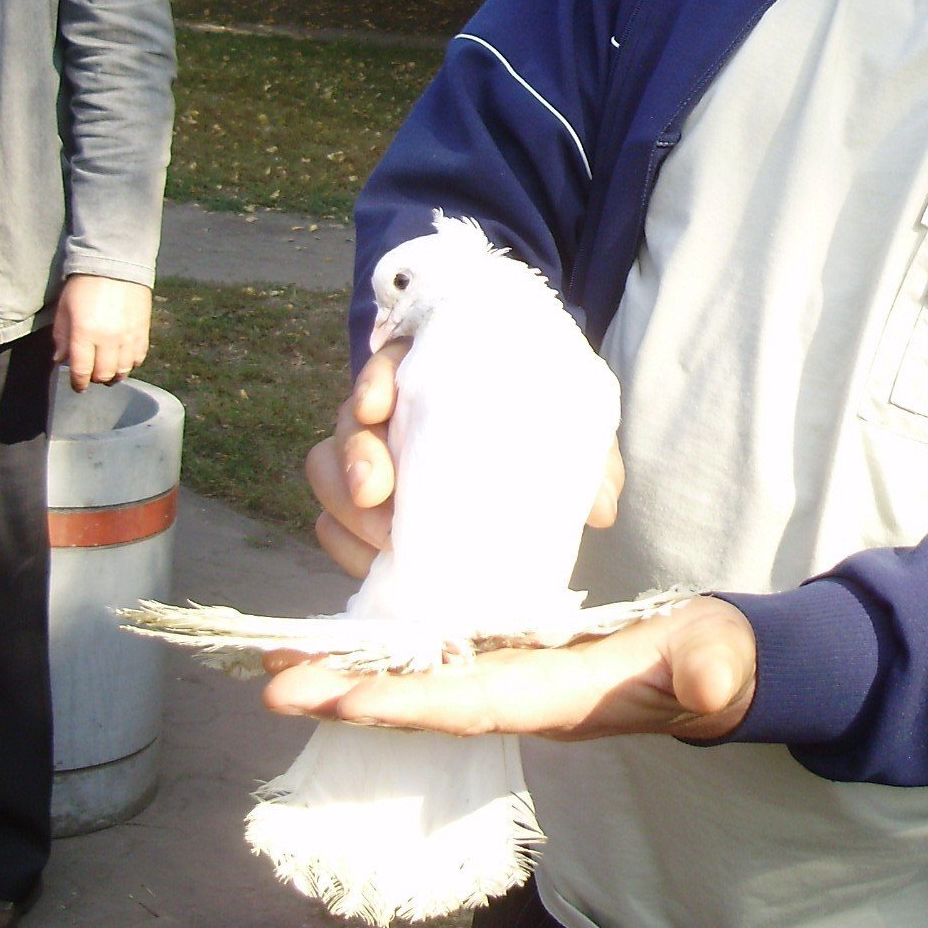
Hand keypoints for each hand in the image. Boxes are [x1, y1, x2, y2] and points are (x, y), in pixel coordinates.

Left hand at [52, 276, 151, 391]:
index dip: (78, 383)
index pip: (81, 371)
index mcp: (84, 333)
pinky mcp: (144, 331)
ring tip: (109, 371)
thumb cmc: (84, 286)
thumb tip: (61, 360)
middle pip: (104, 375)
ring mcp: (128, 336)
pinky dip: (131, 364)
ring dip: (114, 375)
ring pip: (123, 370)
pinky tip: (123, 360)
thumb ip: (61, 337)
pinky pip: (139, 357)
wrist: (116, 265)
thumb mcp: (64, 310)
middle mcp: (108, 339)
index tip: (77, 385)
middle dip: (95, 379)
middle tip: (91, 375)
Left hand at [263, 594, 756, 743]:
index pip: (473, 704)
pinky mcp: (508, 662)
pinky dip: (384, 657)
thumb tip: (707, 682)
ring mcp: (510, 685)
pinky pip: (433, 664)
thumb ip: (709, 669)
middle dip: (350, 695)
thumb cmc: (714, 660)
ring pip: (418, 684)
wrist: (715, 670)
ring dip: (351, 677)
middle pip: (423, 703)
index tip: (345, 698)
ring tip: (281, 663)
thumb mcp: (717, 657)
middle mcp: (520, 701)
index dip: (409, 702)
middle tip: (273, 684)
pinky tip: (341, 645)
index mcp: (559, 700)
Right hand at [305, 344, 627, 579]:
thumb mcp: (570, 431)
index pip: (388, 362)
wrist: (524, 454)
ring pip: (327, 471)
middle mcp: (391, 412)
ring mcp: (369, 458)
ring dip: (345, 508)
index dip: (373, 380)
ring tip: (384, 540)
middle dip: (353, 456)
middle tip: (375, 490)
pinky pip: (330, 521)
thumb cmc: (540, 428)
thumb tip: (601, 510)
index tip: (377, 405)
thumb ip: (590, 460)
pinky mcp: (362, 508)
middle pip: (348, 423)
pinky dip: (345, 544)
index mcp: (433, 373)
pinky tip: (374, 565)